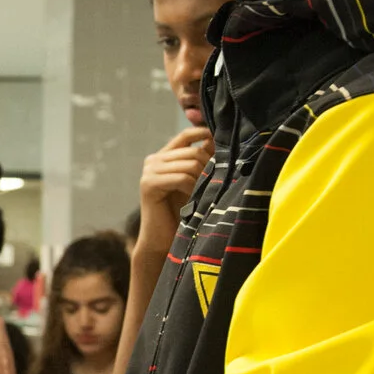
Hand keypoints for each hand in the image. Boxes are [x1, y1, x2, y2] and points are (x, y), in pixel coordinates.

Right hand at [138, 126, 215, 249]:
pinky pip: (181, 177)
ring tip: (204, 194)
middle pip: (192, 151)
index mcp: (163, 157)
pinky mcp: (149, 184)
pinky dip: (193, 188)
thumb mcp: (195, 182)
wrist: (162, 240)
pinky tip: (194, 200)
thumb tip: (217, 139)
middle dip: (209, 166)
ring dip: (203, 179)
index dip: (204, 132)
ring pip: (189, 163)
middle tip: (215, 184)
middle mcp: (153, 160)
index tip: (223, 141)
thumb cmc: (182, 213)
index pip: (186, 135)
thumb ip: (202, 160)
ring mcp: (149, 171)